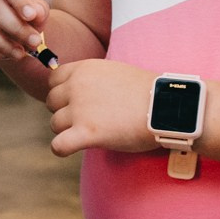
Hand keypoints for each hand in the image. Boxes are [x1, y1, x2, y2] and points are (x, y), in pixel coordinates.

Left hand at [45, 57, 159, 157]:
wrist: (168, 107)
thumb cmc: (147, 92)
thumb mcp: (113, 72)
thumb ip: (90, 78)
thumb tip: (72, 89)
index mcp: (83, 69)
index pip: (53, 80)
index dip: (62, 92)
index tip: (75, 102)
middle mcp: (76, 87)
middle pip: (51, 102)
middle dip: (65, 112)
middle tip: (87, 119)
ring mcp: (80, 110)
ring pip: (54, 124)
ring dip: (67, 130)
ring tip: (89, 133)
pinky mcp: (87, 133)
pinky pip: (58, 145)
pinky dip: (61, 149)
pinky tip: (71, 148)